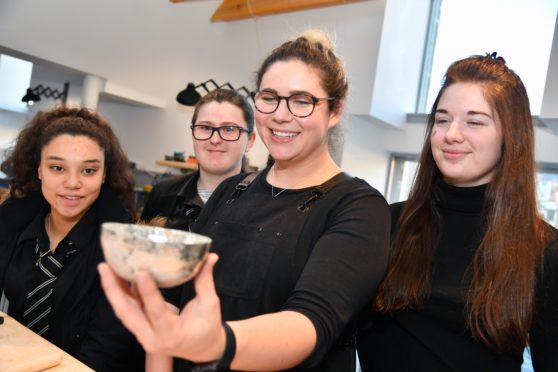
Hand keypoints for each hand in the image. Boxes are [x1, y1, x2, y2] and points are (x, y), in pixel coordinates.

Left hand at [98, 253, 225, 361]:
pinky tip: (117, 276)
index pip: (156, 312)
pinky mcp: (141, 329)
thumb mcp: (210, 304)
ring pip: (123, 312)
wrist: (203, 348)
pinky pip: (128, 310)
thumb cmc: (208, 327)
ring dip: (112, 290)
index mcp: (172, 334)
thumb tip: (211, 256)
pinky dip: (121, 293)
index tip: (140, 272)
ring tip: (106, 267)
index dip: (147, 292)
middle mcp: (152, 338)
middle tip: (105, 266)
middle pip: (126, 314)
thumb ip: (205, 281)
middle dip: (113, 290)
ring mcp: (143, 335)